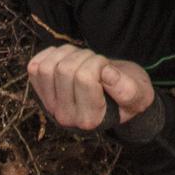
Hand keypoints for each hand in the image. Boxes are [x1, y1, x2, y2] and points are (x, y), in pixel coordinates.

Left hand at [28, 45, 154, 131]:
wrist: (113, 99)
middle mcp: (66, 117)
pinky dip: (51, 55)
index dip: (98, 63)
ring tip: (83, 61)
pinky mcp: (40, 94)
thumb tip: (106, 74)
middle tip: (97, 64)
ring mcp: (50, 106)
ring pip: (47, 67)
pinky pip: (34, 67)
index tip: (107, 68)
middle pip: (64, 70)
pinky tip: (68, 60)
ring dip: (68, 55)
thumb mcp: (140, 94)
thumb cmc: (128, 94)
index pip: (84, 78)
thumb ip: (128, 89)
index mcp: (91, 119)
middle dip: (84, 57)